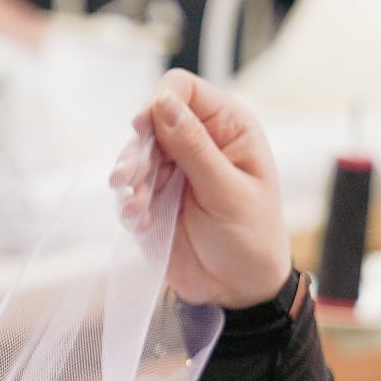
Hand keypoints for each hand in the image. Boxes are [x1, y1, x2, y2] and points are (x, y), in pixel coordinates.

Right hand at [109, 69, 292, 310]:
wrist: (240, 290)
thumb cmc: (251, 239)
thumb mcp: (227, 192)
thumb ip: (194, 147)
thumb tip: (161, 102)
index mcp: (227, 128)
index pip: (182, 90)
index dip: (159, 103)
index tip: (142, 128)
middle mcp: (198, 142)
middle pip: (151, 121)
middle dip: (137, 150)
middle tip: (129, 180)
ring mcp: (174, 170)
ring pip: (135, 155)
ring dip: (131, 179)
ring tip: (138, 209)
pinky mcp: (156, 198)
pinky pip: (130, 190)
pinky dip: (130, 203)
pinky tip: (140, 222)